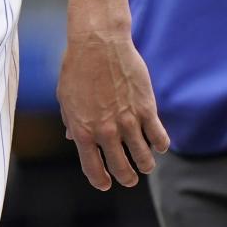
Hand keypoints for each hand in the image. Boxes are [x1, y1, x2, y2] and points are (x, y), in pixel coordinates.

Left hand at [57, 22, 168, 189]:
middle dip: (127, 178)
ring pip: (144, 159)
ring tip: (146, 164)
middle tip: (130, 178)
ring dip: (146, 165)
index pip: (93, 170)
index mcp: (83, 131)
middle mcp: (106, 131)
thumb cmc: (78, 67)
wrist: (98, 42)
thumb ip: (71, 121)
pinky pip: (159, 138)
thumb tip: (73, 138)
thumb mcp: (66, 98)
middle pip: (122, 169)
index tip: (106, 183)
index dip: (101, 181)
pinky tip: (158, 143)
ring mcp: (128, 121)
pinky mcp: (147, 109)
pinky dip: (160, 145)